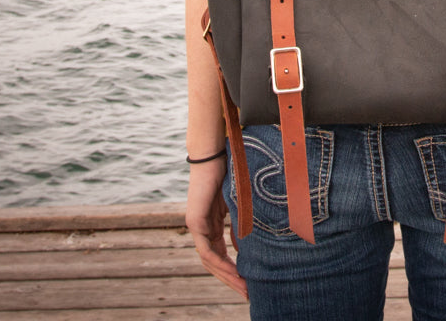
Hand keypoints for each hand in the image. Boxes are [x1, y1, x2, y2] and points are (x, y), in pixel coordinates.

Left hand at [185, 158, 247, 299]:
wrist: (214, 152)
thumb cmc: (230, 169)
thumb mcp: (239, 201)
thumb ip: (241, 221)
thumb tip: (251, 243)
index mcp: (211, 223)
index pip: (221, 253)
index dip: (234, 268)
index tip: (249, 281)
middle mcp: (201, 227)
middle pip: (214, 262)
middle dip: (231, 278)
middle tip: (247, 293)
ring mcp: (196, 225)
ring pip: (210, 260)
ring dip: (227, 276)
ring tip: (244, 287)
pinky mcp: (195, 221)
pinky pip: (207, 250)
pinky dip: (220, 263)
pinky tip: (235, 271)